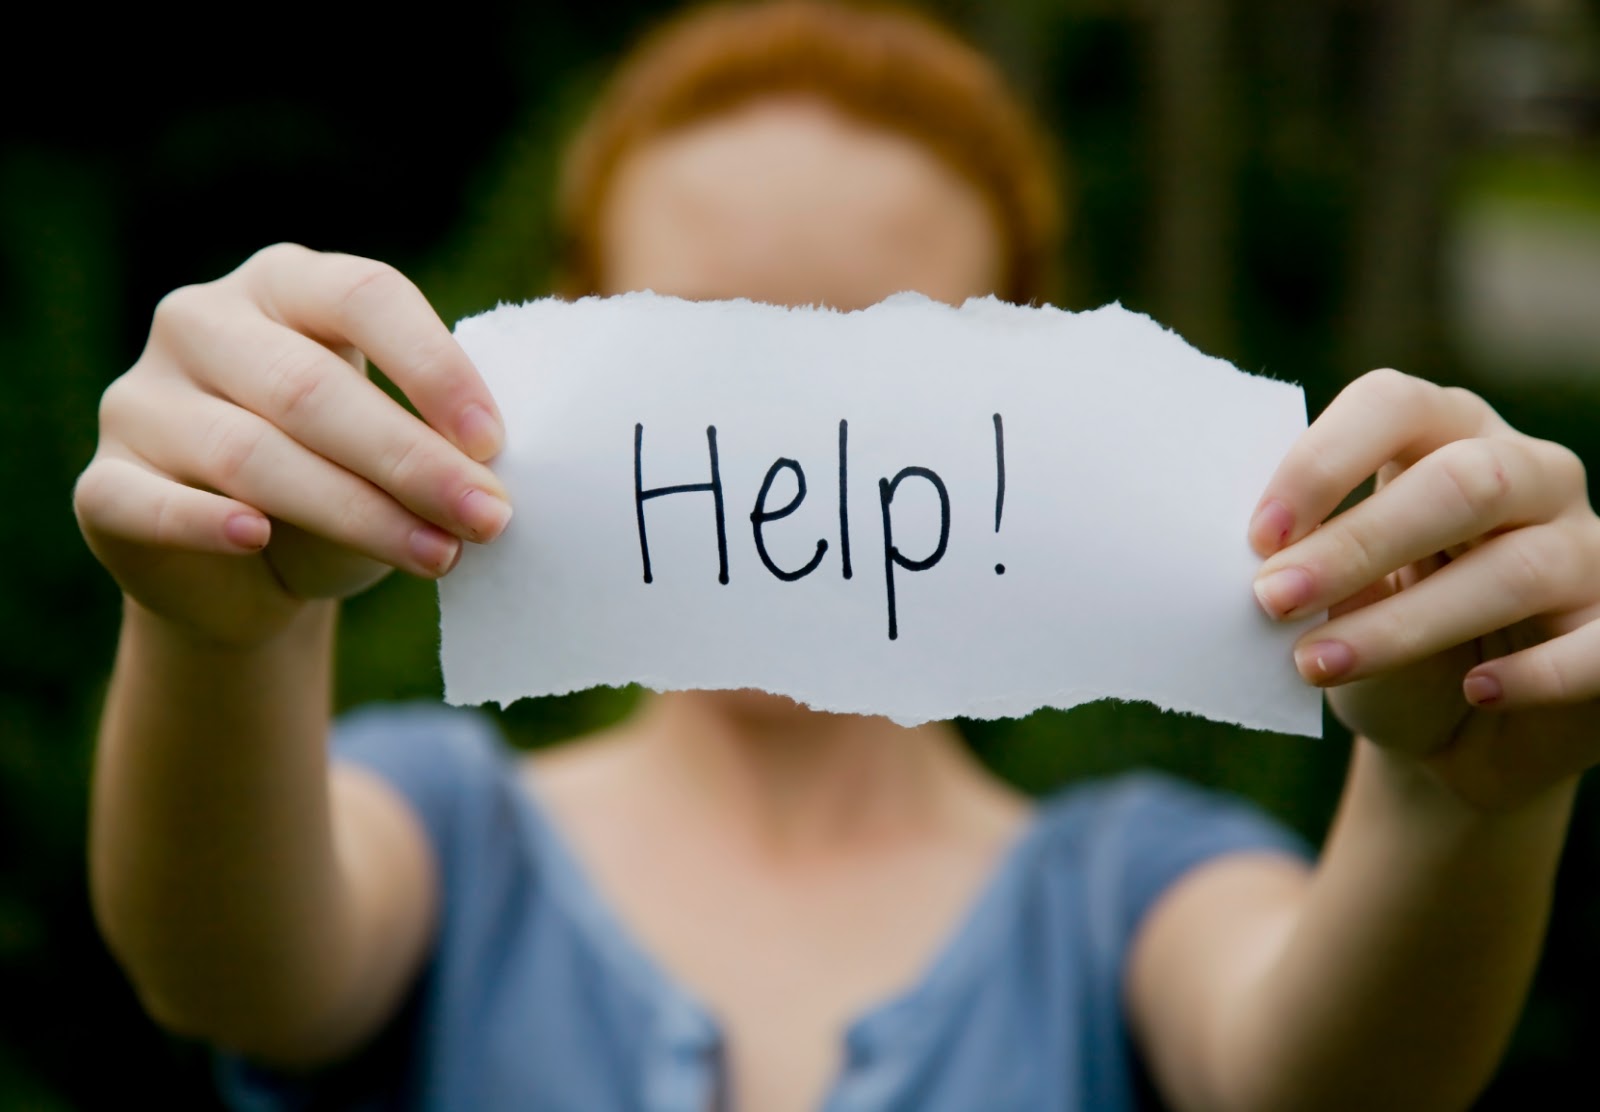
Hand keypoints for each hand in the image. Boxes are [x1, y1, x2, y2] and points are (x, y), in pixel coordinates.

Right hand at [74, 244, 511, 647]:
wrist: (249, 576)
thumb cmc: (343, 484)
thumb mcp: (392, 449)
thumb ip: (429, 440)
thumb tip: (488, 475)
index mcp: (286, 284)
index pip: (364, 295)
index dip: (434, 367)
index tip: (494, 442)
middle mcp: (202, 322)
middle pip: (311, 386)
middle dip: (410, 459)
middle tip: (487, 516)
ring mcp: (142, 399)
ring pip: (249, 453)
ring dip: (354, 511)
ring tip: (437, 555)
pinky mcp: (103, 484)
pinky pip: (150, 502)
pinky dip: (206, 522)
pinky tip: (258, 539)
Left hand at [1248, 369, 1599, 809]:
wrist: (1454, 744)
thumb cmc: (1380, 647)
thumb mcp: (1334, 606)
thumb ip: (1316, 577)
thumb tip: (1283, 572)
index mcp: (1442, 435)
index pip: (1392, 406)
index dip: (1323, 461)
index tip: (1257, 536)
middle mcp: (1526, 472)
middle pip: (1459, 483)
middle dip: (1358, 542)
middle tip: (1272, 598)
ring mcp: (1585, 546)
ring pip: (1516, 569)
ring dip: (1407, 622)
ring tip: (1319, 663)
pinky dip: (1538, 671)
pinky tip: (1478, 692)